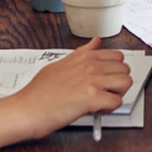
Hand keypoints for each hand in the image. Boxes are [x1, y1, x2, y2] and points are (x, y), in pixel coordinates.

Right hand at [11, 39, 133, 137]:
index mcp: (82, 56)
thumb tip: (95, 42)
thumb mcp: (60, 64)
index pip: (116, 55)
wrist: (26, 109)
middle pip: (124, 68)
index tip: (106, 79)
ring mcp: (91, 80)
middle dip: (119, 82)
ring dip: (118, 94)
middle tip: (106, 92)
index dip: (114, 70)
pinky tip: (97, 110)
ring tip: (103, 100)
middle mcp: (89, 65)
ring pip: (125, 82)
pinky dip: (110, 108)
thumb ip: (82, 53)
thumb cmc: (38, 92)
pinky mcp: (92, 97)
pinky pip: (117, 101)